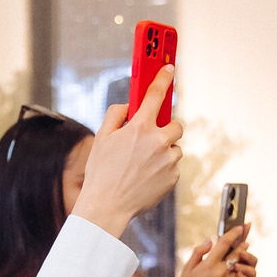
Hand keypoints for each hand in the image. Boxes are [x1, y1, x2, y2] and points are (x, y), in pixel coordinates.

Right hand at [70, 67, 183, 236]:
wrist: (107, 206)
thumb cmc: (101, 173)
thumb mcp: (101, 138)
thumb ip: (115, 115)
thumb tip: (128, 107)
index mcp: (139, 128)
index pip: (155, 95)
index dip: (163, 79)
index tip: (169, 70)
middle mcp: (158, 142)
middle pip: (176, 125)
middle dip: (166, 129)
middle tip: (151, 138)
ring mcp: (168, 161)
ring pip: (174, 148)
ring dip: (163, 152)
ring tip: (142, 165)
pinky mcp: (173, 177)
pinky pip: (173, 167)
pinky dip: (163, 169)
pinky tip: (145, 177)